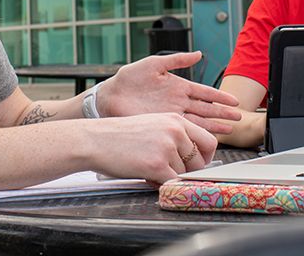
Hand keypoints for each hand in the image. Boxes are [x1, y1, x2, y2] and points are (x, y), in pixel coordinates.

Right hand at [88, 113, 218, 182]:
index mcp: (176, 120)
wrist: (95, 140)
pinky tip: (147, 176)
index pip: (209, 141)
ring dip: (170, 177)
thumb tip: (194, 157)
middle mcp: (175, 131)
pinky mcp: (157, 165)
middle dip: (189, 171)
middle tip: (171, 172)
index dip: (206, 157)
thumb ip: (174, 136)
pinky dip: (162, 184)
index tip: (198, 164)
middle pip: (200, 161)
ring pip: (184, 174)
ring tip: (149, 169)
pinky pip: (172, 182)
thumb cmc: (120, 135)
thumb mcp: (153, 124)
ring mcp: (167, 148)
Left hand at [96, 52, 240, 134]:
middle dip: (223, 113)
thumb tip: (199, 54)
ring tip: (230, 128)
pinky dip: (198, 133)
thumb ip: (177, 60)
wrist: (110, 96)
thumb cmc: (129, 78)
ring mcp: (172, 114)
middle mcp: (178, 102)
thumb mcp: (154, 64)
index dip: (220, 96)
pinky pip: (185, 129)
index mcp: (178, 86)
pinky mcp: (164, 125)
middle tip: (239, 117)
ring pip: (199, 121)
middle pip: (206, 108)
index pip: (204, 92)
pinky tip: (208, 137)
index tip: (234, 101)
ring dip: (215, 125)